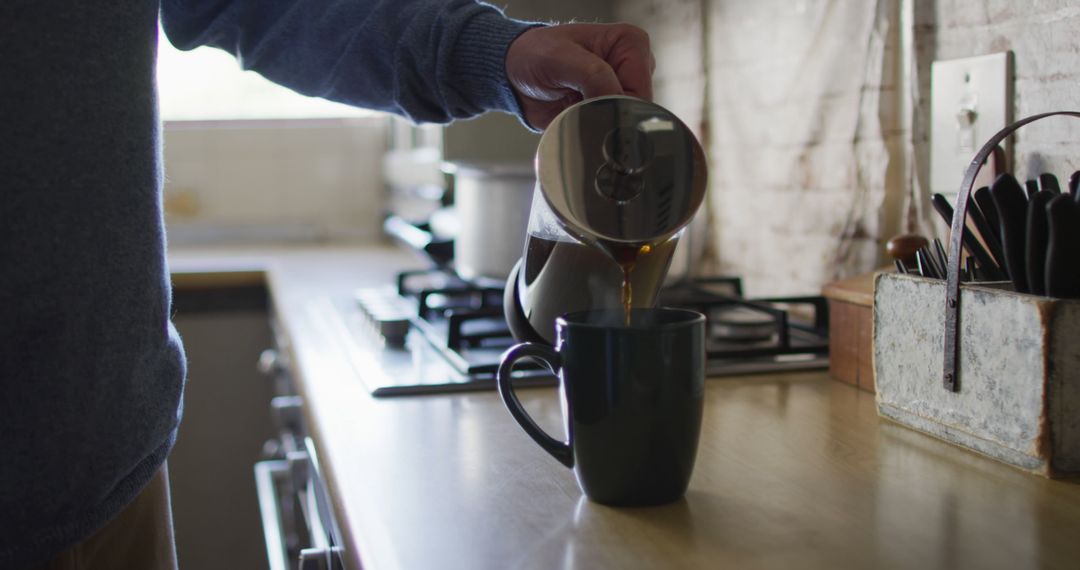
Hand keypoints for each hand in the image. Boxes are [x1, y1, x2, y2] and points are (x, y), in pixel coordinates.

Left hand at [505, 23, 654, 129]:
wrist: (516, 75)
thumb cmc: (535, 55)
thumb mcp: (560, 58)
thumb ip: (593, 76)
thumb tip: (618, 104)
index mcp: (630, 43)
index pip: (641, 89)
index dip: (619, 104)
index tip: (591, 103)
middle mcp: (633, 66)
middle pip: (638, 108)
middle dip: (610, 114)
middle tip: (579, 105)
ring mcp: (623, 89)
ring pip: (626, 122)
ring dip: (600, 122)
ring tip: (575, 106)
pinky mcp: (610, 108)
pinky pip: (612, 130)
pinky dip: (594, 129)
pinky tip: (577, 116)